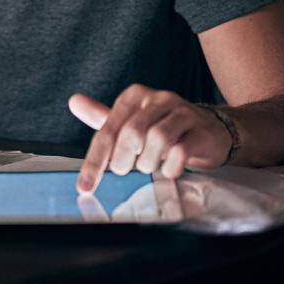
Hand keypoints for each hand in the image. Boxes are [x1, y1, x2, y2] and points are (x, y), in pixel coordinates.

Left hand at [68, 84, 232, 193]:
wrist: (210, 132)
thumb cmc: (163, 128)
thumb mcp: (131, 122)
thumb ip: (102, 117)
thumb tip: (73, 101)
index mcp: (134, 96)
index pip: (107, 129)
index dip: (95, 161)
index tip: (85, 187)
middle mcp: (157, 99)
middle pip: (131, 132)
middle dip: (124, 159)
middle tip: (125, 170)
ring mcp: (182, 112)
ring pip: (157, 138)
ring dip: (148, 162)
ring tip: (149, 167)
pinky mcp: (200, 130)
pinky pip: (181, 150)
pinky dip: (170, 166)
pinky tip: (169, 170)